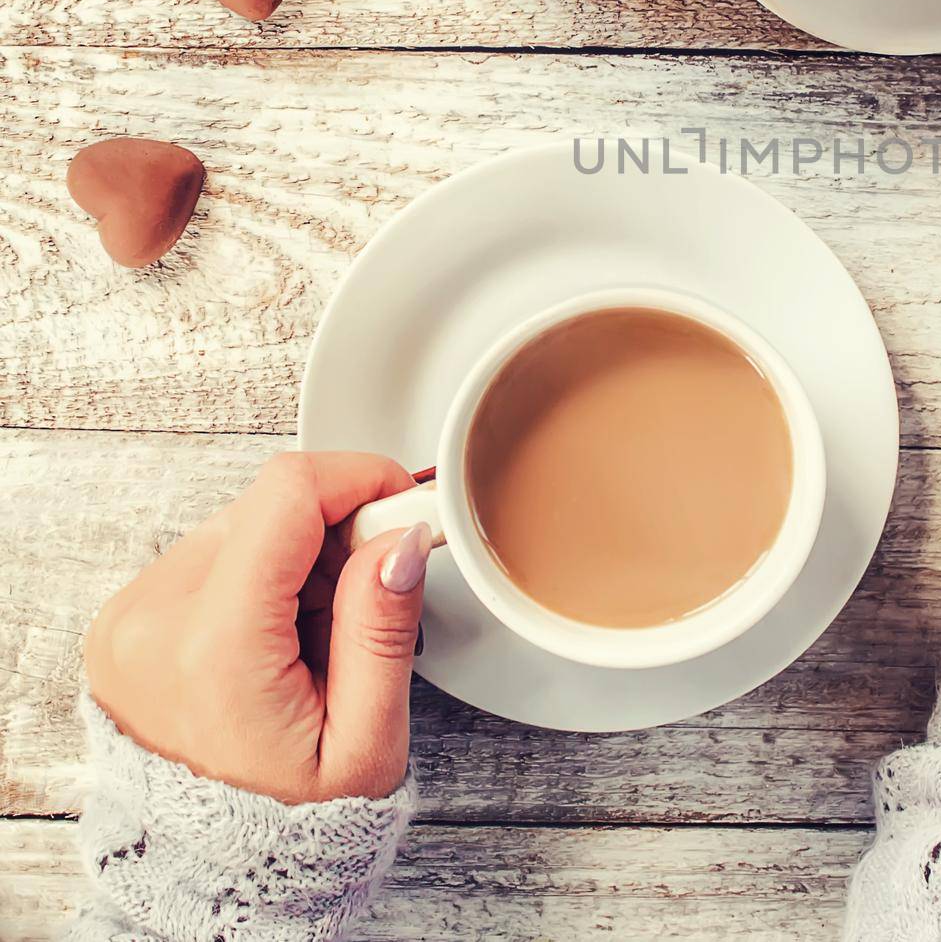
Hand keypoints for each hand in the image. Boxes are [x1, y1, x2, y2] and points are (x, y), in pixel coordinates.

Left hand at [85, 452, 430, 801]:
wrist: (216, 869)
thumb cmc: (293, 820)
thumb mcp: (365, 741)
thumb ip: (381, 629)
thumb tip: (402, 536)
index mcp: (213, 645)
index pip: (288, 492)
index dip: (360, 480)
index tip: (401, 513)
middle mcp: (155, 618)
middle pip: (270, 503)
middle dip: (336, 531)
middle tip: (366, 602)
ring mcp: (131, 616)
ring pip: (245, 521)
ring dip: (300, 554)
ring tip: (318, 633)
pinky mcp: (129, 616)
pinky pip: (215, 552)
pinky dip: (262, 575)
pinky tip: (280, 634)